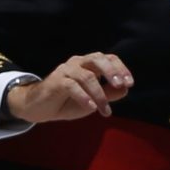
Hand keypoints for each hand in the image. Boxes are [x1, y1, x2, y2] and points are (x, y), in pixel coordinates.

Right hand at [6, 52, 133, 122]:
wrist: (39, 108)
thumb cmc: (68, 101)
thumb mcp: (93, 99)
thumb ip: (109, 93)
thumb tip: (125, 89)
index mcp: (89, 64)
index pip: (109, 58)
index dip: (121, 68)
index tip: (130, 83)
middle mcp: (78, 62)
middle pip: (98, 58)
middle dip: (111, 71)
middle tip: (120, 85)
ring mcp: (66, 70)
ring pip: (87, 76)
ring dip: (99, 94)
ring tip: (104, 110)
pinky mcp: (56, 81)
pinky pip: (72, 86)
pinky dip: (84, 97)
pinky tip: (90, 108)